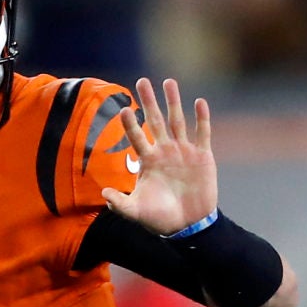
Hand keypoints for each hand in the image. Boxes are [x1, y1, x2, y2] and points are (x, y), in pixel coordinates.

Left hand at [99, 77, 215, 236]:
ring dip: (173, 101)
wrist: (189, 225)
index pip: (136, 136)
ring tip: (169, 82)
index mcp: (148, 160)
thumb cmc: (161, 218)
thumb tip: (104, 193)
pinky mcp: (203, 156)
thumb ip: (121, 203)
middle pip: (155, 120)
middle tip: (142, 81)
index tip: (124, 109)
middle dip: (149, 101)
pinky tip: (199, 101)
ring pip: (178, 121)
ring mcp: (184, 151)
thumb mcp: (137, 212)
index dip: (130, 124)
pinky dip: (202, 118)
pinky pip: (202, 133)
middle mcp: (165, 151)